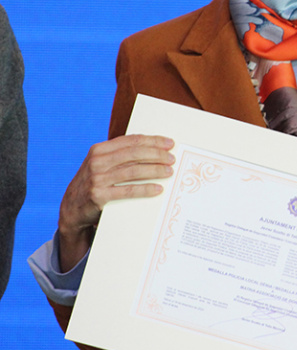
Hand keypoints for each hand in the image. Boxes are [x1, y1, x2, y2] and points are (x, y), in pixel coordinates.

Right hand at [57, 134, 174, 270]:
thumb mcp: (101, 164)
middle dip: (157, 154)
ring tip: (169, 172)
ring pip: (133, 171)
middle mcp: (97, 162)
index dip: (152, 141)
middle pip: (134, 154)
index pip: (131, 141)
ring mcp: (97, 179)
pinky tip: (158, 189)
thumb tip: (153, 147)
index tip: (169, 143)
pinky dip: (145, 189)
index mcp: (99, 149)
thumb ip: (119, 154)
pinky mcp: (99, 195)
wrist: (71, 208)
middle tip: (172, 158)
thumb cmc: (94, 182)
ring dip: (154, 170)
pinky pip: (128, 191)